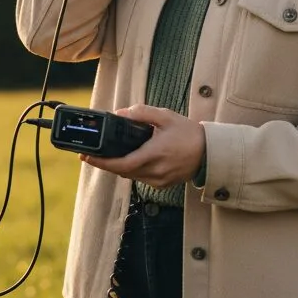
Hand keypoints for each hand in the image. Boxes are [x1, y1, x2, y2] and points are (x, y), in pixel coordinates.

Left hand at [81, 104, 205, 188]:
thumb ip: (142, 113)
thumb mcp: (165, 116)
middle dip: (105, 163)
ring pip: (130, 176)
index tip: (86, 157)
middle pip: (122, 171)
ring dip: (118, 166)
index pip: (121, 164)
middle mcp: (155, 171)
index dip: (101, 162)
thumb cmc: (188, 133)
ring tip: (107, 155)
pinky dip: (132, 169)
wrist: (210, 152)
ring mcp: (159, 180)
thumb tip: (120, 113)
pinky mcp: (163, 184)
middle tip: (90, 154)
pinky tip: (129, 159)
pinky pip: (141, 178)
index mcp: (154, 154)